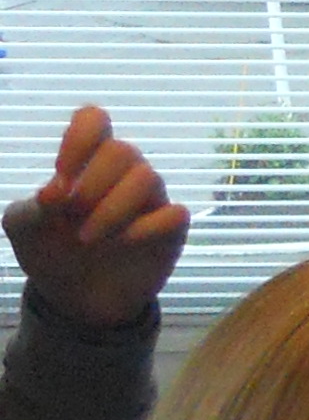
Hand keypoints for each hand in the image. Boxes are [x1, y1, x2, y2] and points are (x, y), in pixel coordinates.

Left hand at [2, 107, 185, 329]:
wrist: (75, 299)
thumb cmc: (50, 251)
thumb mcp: (24, 228)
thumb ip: (34, 206)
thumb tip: (55, 192)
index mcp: (86, 161)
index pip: (95, 119)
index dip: (80, 139)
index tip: (61, 175)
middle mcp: (122, 173)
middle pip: (123, 150)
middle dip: (92, 184)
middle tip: (71, 215)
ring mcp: (150, 200)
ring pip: (148, 178)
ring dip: (112, 209)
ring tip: (87, 238)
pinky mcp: (171, 229)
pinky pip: (174, 214)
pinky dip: (146, 228)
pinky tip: (124, 244)